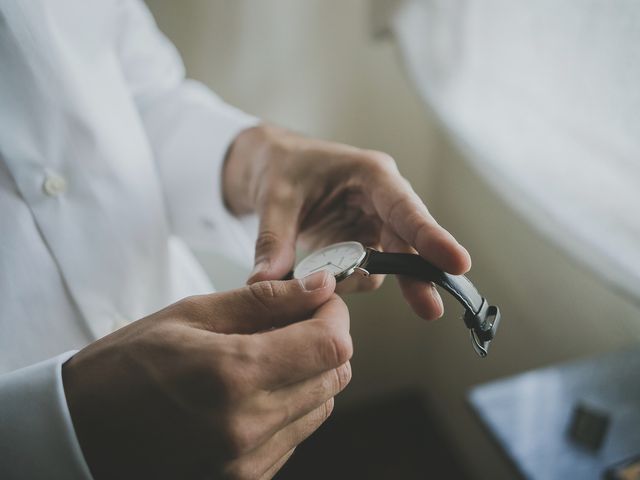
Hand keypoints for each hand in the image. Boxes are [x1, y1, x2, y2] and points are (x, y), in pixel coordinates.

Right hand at [62, 271, 350, 479]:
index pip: (330, 345)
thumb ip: (264, 301)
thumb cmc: (128, 365)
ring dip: (309, 373)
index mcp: (234, 375)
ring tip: (268, 356)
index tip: (319, 301)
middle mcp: (249, 426)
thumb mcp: (191, 315)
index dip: (335, 316)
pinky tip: (255, 389)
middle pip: (335, 375)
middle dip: (325, 340)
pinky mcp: (245, 479)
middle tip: (293, 321)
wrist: (82, 432)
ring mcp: (248, 461)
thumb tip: (320, 285)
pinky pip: (296, 434)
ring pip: (322, 405)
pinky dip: (290, 404)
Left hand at [224, 125, 470, 319]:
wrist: (274, 166)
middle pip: (408, 242)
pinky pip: (364, 271)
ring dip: (362, 280)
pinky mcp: (362, 245)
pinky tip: (325, 281)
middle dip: (417, 275)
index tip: (457, 262)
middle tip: (430, 308)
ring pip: (388, 263)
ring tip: (327, 282)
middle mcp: (381, 201)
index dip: (431, 236)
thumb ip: (273, 239)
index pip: (406, 208)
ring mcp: (374, 225)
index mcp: (370, 176)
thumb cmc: (283, 166)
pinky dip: (346, 282)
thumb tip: (264, 283)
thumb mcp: (275, 197)